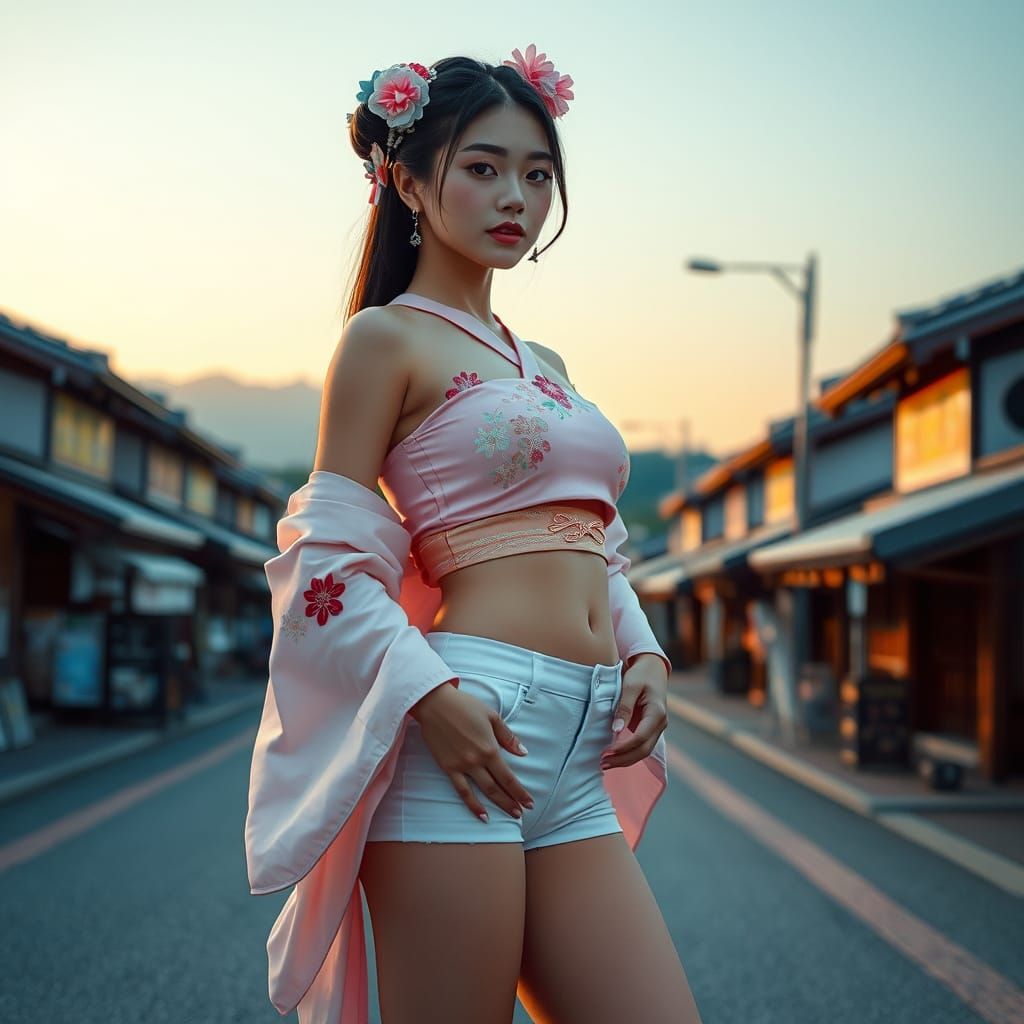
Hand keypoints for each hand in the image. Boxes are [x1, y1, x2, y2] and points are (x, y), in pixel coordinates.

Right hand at [411, 682, 534, 823]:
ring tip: (509, 815)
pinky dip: (472, 804)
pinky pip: (462, 790)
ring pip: (483, 791)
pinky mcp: (447, 767)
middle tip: (521, 813)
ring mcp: (461, 766)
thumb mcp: (492, 716)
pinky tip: (482, 815)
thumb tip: (523, 752)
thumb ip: (507, 737)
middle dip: (511, 802)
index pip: (508, 777)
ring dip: (497, 805)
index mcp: (490, 748)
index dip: (520, 792)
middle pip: (497, 787)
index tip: (529, 803)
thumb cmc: (465, 706)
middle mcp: (477, 761)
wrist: (435, 704)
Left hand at [601, 654, 668, 770]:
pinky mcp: (650, 729)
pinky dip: (628, 753)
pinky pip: (641, 746)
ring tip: (605, 763)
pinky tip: (614, 756)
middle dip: (623, 759)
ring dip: (625, 759)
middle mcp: (660, 724)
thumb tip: (616, 730)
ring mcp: (657, 728)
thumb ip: (624, 707)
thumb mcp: (630, 686)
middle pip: (644, 750)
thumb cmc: (641, 675)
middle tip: (603, 763)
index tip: (606, 752)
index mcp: (657, 713)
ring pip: (643, 751)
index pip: (640, 737)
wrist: (653, 669)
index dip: (623, 747)